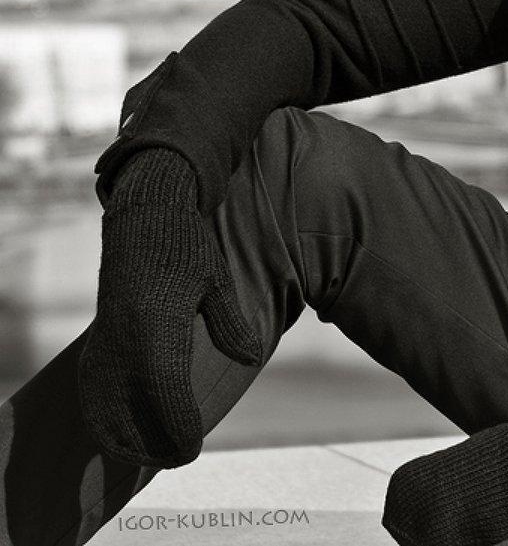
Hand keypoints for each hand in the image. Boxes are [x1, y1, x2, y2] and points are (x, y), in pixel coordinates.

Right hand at [77, 148, 262, 467]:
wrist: (146, 214)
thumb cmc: (187, 247)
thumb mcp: (216, 281)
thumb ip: (231, 323)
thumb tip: (251, 358)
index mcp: (158, 325)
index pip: (165, 393)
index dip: (177, 427)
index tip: (193, 448)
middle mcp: (126, 336)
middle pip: (132, 408)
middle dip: (153, 440)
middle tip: (180, 457)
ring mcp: (106, 335)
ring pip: (104, 401)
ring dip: (122, 433)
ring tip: (148, 455)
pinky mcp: (98, 333)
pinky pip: (93, 384)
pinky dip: (101, 412)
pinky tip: (116, 429)